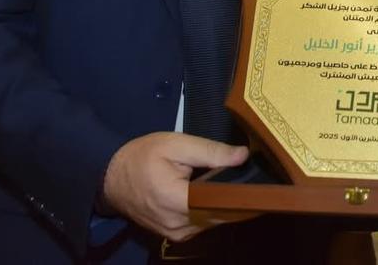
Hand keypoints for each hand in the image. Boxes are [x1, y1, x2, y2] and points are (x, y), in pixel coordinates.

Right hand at [101, 132, 247, 240]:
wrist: (110, 178)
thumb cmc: (142, 156)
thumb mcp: (176, 144)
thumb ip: (211, 151)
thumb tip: (243, 156)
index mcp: (178, 201)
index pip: (223, 204)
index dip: (246, 195)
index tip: (266, 185)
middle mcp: (179, 225)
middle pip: (222, 215)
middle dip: (242, 199)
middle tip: (261, 181)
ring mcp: (177, 233)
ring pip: (215, 221)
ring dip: (230, 206)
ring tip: (245, 185)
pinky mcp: (176, 234)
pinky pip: (204, 224)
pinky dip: (215, 210)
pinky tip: (224, 195)